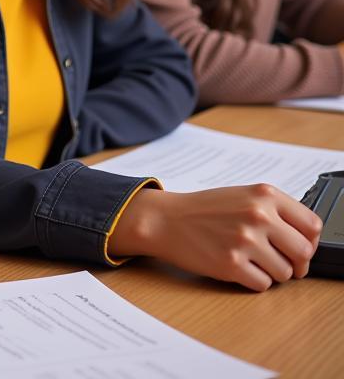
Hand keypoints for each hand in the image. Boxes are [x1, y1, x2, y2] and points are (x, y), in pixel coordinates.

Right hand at [108, 184, 320, 290]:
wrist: (166, 219)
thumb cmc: (205, 210)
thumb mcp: (243, 196)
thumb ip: (276, 212)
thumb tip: (307, 244)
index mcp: (264, 194)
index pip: (312, 225)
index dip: (309, 242)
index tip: (297, 247)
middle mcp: (258, 214)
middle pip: (304, 253)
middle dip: (294, 262)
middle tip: (278, 261)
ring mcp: (245, 240)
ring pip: (284, 273)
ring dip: (271, 272)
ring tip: (249, 259)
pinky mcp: (231, 264)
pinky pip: (263, 285)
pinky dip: (253, 281)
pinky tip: (236, 266)